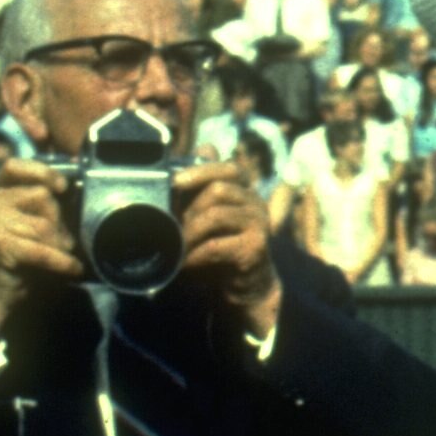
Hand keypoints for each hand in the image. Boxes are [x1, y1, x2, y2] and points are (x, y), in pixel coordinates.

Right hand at [0, 160, 85, 339]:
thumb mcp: (29, 222)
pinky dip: (63, 262)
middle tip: (61, 240)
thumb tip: (75, 187)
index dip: (41, 171)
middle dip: (59, 220)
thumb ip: (44, 204)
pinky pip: (43, 250)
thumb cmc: (18, 253)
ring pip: (45, 225)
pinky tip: (73, 268)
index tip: (61, 186)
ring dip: (60, 244)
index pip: (15, 166)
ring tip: (60, 254)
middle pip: (43, 197)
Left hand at [173, 163, 280, 337]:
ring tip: (179, 246)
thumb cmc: (221, 248)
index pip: (230, 168)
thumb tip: (202, 149)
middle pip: (220, 189)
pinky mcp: (255, 248)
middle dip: (191, 208)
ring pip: (217, 215)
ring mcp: (260, 225)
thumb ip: (202, 189)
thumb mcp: (208, 216)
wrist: (246, 286)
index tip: (175, 181)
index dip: (203, 170)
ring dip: (190, 232)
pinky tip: (188, 263)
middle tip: (177, 228)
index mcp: (246, 191)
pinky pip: (215, 246)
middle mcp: (257, 204)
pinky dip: (195, 255)